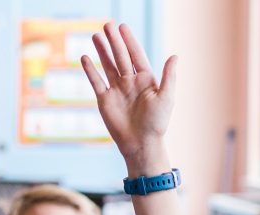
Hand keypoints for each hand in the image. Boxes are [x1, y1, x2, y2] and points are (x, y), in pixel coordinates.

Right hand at [81, 22, 176, 171]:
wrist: (141, 145)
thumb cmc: (156, 124)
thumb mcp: (166, 98)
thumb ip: (169, 76)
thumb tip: (175, 55)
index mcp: (146, 80)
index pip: (136, 55)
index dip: (129, 41)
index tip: (122, 27)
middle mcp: (130, 83)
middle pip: (121, 57)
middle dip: (114, 41)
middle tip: (107, 25)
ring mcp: (117, 91)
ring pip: (108, 66)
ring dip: (102, 51)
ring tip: (95, 35)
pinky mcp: (105, 100)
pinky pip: (96, 82)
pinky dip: (90, 70)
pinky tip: (85, 58)